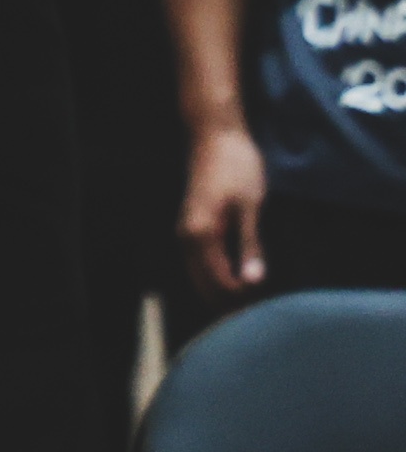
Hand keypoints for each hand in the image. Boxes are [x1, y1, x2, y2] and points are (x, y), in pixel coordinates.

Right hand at [181, 119, 269, 295]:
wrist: (214, 135)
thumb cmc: (237, 166)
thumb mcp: (250, 206)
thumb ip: (250, 245)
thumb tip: (253, 282)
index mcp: (201, 234)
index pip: (220, 281)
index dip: (243, 299)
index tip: (267, 310)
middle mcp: (186, 236)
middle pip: (203, 283)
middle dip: (227, 302)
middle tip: (256, 316)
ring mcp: (185, 231)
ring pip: (198, 274)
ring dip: (219, 291)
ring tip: (247, 304)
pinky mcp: (191, 225)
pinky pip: (198, 262)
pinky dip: (213, 276)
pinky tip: (233, 281)